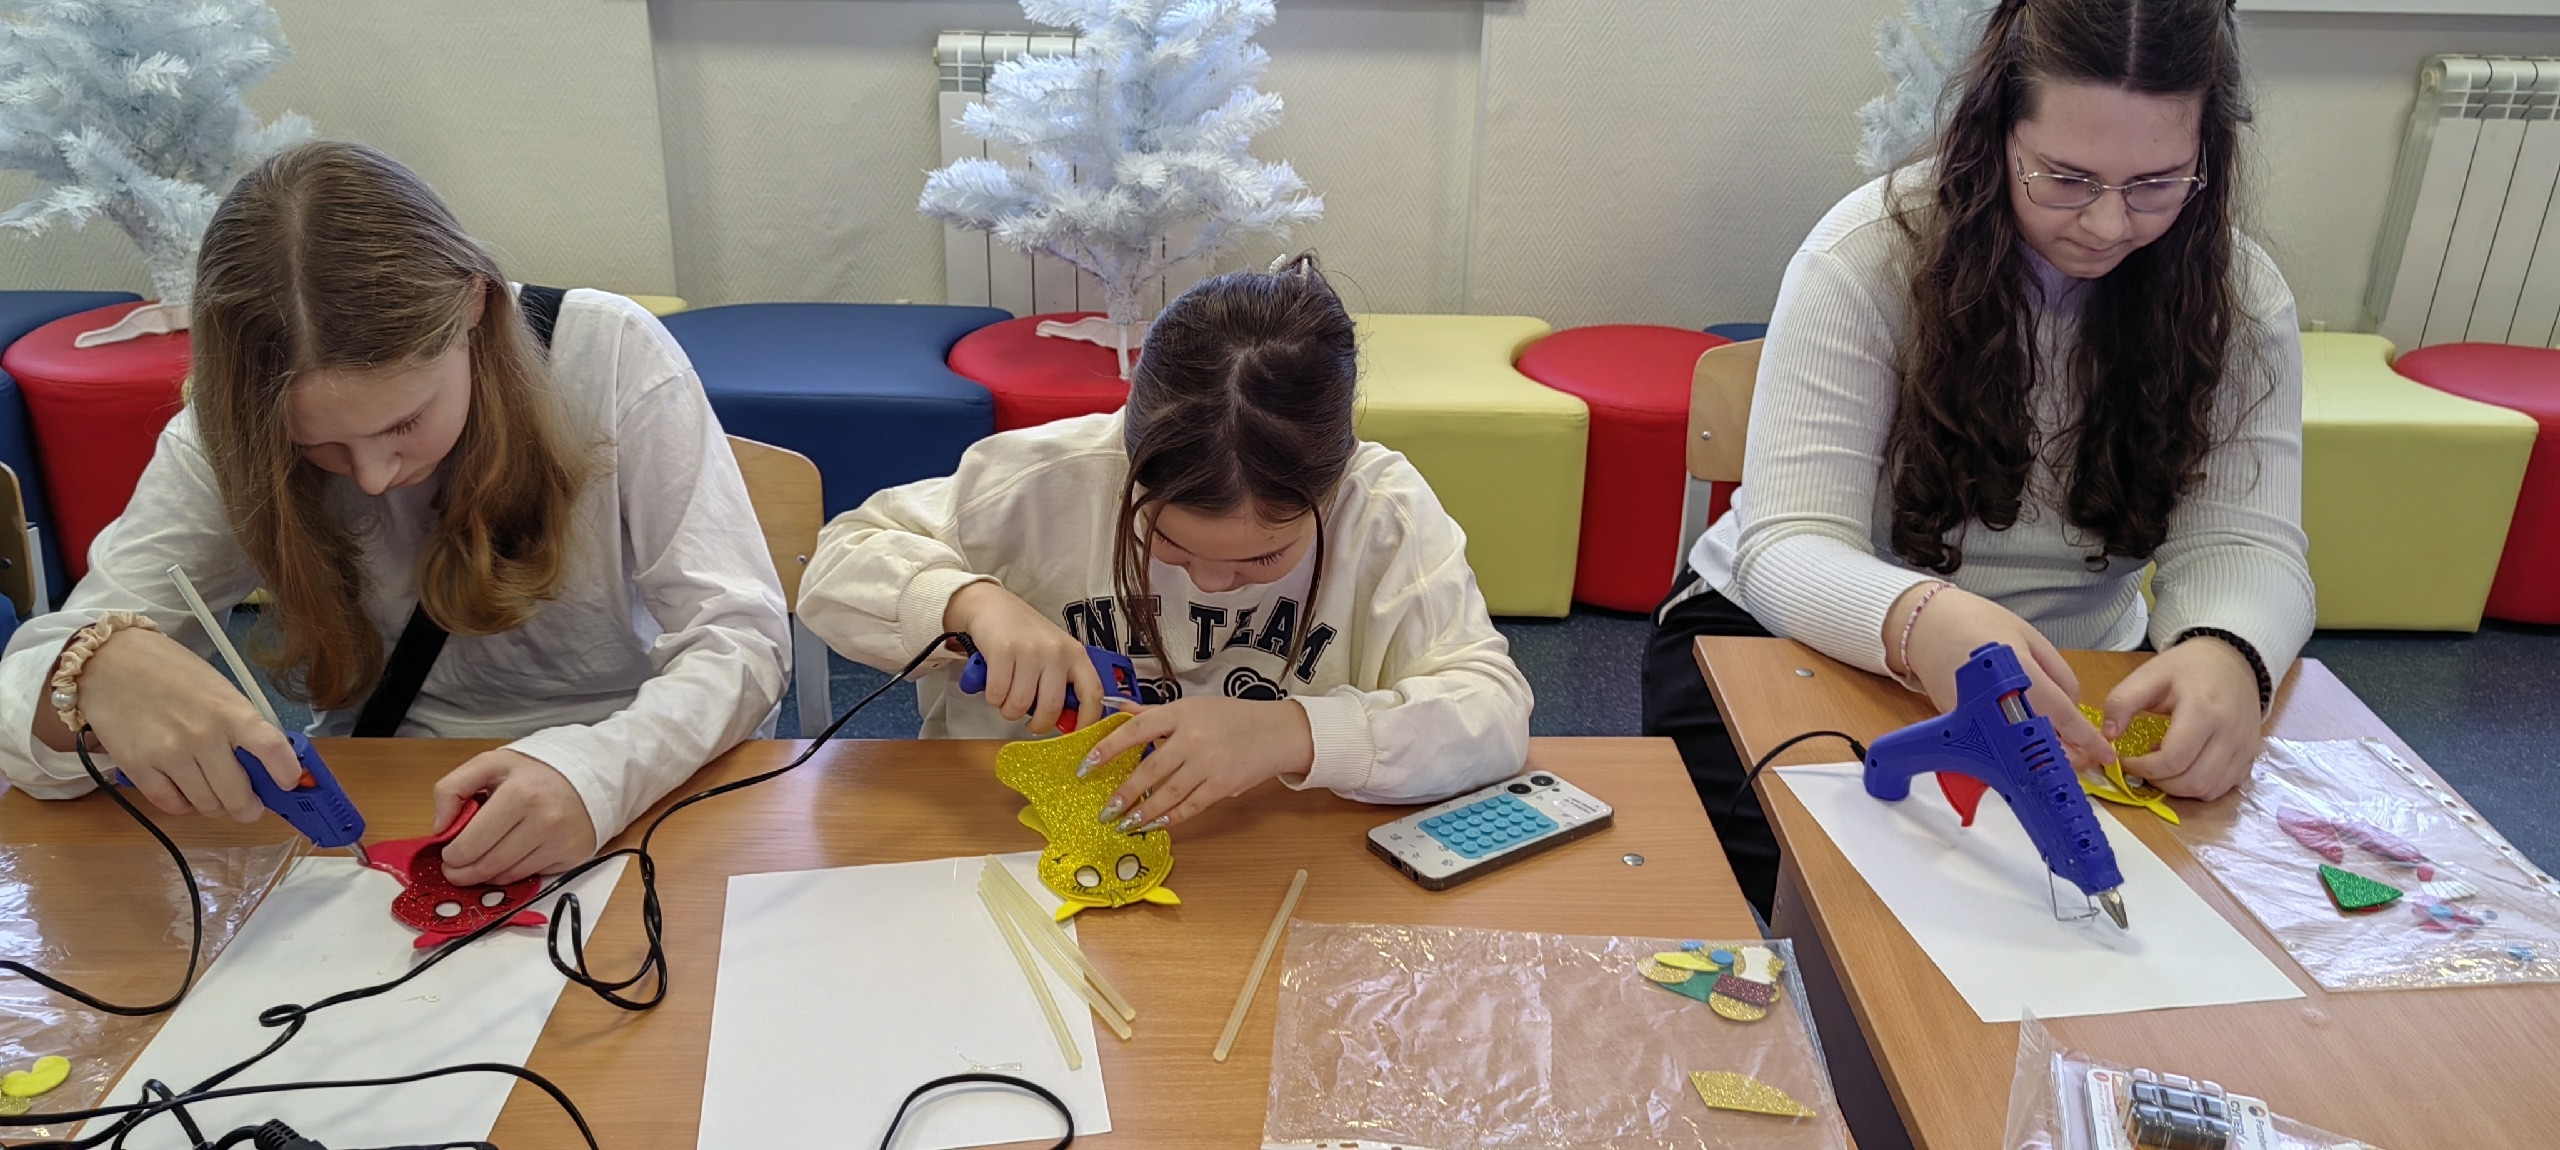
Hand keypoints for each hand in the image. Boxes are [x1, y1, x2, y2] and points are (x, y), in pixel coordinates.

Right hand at [70, 627, 300, 821]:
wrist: (110, 661)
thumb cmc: (171, 673)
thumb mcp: (219, 689)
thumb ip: (241, 724)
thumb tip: (266, 762)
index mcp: (230, 710)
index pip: (272, 748)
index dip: (287, 772)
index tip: (289, 783)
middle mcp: (203, 736)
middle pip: (237, 794)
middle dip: (248, 807)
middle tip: (248, 806)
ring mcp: (169, 754)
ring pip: (207, 805)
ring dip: (215, 806)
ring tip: (214, 794)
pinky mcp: (138, 767)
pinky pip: (171, 805)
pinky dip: (183, 804)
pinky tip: (184, 790)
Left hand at [431, 750, 596, 885]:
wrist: (591, 774)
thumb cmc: (536, 771)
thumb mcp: (490, 764)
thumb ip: (452, 788)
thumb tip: (439, 829)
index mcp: (519, 794)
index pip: (470, 845)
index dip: (452, 856)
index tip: (449, 854)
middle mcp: (543, 821)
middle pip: (486, 866)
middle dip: (462, 873)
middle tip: (455, 870)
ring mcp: (560, 841)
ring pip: (506, 877)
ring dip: (486, 875)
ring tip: (480, 862)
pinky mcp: (572, 856)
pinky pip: (530, 877)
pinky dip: (514, 872)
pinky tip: (511, 856)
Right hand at [943, 580, 1104, 734]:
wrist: (992, 604)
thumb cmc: (1024, 635)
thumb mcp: (1054, 654)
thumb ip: (1063, 683)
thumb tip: (1068, 723)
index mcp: (1075, 654)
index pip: (1093, 693)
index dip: (1087, 721)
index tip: (1075, 736)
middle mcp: (1056, 651)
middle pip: (1051, 707)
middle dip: (1037, 725)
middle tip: (1029, 723)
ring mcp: (1030, 650)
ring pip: (1020, 705)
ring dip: (1009, 710)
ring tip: (1007, 696)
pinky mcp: (1002, 650)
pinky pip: (998, 694)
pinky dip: (993, 698)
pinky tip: (994, 685)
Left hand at [1085, 697, 1313, 830]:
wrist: (1276, 732)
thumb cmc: (1231, 717)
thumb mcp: (1193, 706)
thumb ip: (1155, 713)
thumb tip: (1119, 711)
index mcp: (1181, 713)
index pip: (1136, 729)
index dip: (1108, 748)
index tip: (1087, 765)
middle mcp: (1193, 737)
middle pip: (1150, 769)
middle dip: (1125, 793)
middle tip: (1106, 810)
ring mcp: (1209, 763)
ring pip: (1168, 794)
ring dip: (1143, 812)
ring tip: (1124, 824)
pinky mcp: (1222, 785)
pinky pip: (1190, 806)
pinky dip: (1170, 818)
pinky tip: (1154, 824)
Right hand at [1889, 584, 2116, 769]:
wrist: (1923, 624)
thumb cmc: (1975, 622)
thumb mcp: (2029, 637)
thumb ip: (2057, 673)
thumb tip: (2071, 707)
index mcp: (2015, 674)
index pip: (2060, 715)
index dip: (2086, 739)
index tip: (2103, 754)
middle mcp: (1992, 700)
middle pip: (2036, 744)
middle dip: (2063, 754)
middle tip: (2083, 755)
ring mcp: (1971, 717)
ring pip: (2014, 749)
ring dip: (2039, 753)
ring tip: (2056, 746)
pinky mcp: (1956, 725)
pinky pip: (1992, 742)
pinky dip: (2013, 744)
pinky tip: (2026, 737)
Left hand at [2102, 636, 2262, 800]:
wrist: (2232, 662)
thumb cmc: (2187, 668)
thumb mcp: (2148, 675)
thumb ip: (2121, 703)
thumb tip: (2106, 737)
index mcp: (2203, 711)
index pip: (2173, 759)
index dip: (2143, 767)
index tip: (2126, 759)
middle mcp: (2230, 734)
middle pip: (2192, 781)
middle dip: (2159, 782)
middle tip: (2143, 766)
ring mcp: (2244, 748)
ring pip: (2209, 790)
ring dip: (2179, 788)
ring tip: (2164, 765)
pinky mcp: (2250, 757)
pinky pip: (2224, 788)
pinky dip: (2200, 787)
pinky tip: (2186, 767)